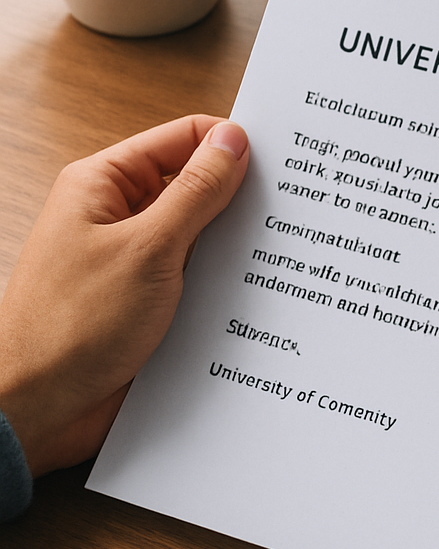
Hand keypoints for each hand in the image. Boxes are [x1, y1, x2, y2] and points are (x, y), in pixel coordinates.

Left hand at [0, 115, 248, 476]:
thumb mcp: (147, 249)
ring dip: (234, 241)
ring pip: (202, 232)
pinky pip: (198, 273)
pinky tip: (257, 285)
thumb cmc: (69, 327)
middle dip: (240, 194)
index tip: (279, 159)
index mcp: (103, 185)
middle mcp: (118, 216)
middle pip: (194, 183)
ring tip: (280, 246)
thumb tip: (232, 142)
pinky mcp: (149, 298)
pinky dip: (225, 276)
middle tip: (291, 204)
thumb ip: (196, 192)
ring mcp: (135, 258)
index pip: (181, 138)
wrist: (38, 411)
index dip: (229, 143)